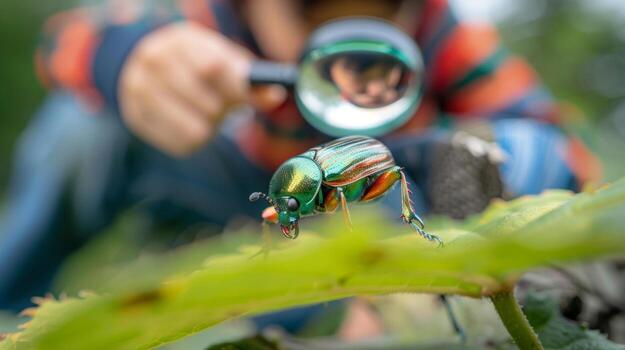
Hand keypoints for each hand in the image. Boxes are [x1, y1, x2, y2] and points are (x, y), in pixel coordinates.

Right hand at [119, 22, 284, 155]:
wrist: (143, 67)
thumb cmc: (195, 66)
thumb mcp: (222, 61)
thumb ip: (249, 80)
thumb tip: (274, 97)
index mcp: (181, 41)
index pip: (214, 68)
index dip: (237, 89)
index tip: (251, 99)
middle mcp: (154, 61)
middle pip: (209, 105)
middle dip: (222, 110)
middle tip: (218, 104)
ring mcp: (139, 90)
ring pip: (197, 130)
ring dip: (209, 127)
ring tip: (201, 113)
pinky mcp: (135, 118)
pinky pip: (182, 145)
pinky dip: (192, 140)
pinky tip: (184, 122)